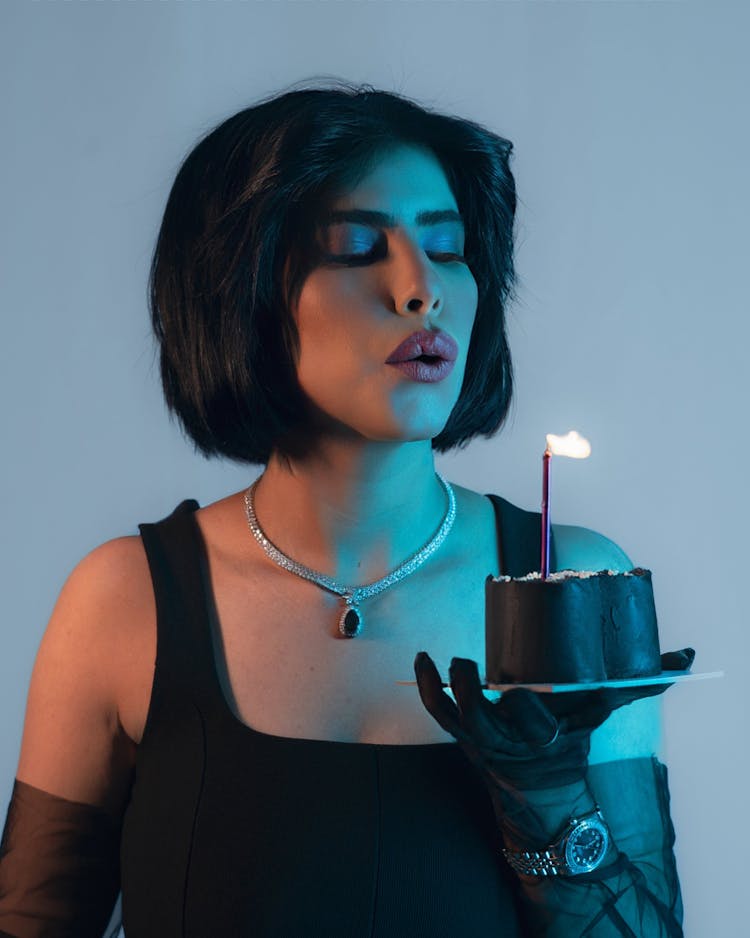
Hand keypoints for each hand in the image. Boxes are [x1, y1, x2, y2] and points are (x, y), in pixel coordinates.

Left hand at [414, 648, 694, 793]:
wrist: (542, 794)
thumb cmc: (569, 744)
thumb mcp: (596, 717)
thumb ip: (633, 688)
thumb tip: (682, 663)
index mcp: (545, 734)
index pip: (528, 714)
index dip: (519, 701)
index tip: (518, 685)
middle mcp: (509, 739)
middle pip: (484, 717)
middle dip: (472, 692)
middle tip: (466, 661)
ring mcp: (480, 741)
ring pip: (453, 715)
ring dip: (441, 688)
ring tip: (434, 657)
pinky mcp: (461, 737)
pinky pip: (437, 712)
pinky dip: (425, 686)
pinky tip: (420, 659)